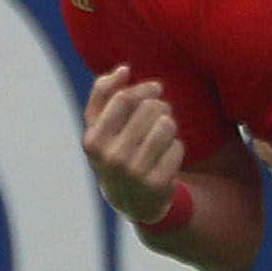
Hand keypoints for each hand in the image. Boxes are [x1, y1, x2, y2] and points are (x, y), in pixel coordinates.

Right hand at [82, 68, 185, 226]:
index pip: (124, 98)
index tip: (156, 88)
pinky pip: (178, 147)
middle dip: (160, 105)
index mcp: (93, 140)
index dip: (144, 88)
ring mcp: (133, 173)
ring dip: (170, 125)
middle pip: (149, 108)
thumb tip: (123, 70)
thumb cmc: (116, 151)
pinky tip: (166, 157)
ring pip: (167, 125)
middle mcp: (110, 158)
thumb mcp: (100, 126)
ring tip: (164, 134)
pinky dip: (176, 147)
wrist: (131, 201)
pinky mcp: (156, 185)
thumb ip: (104, 94)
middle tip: (162, 113)